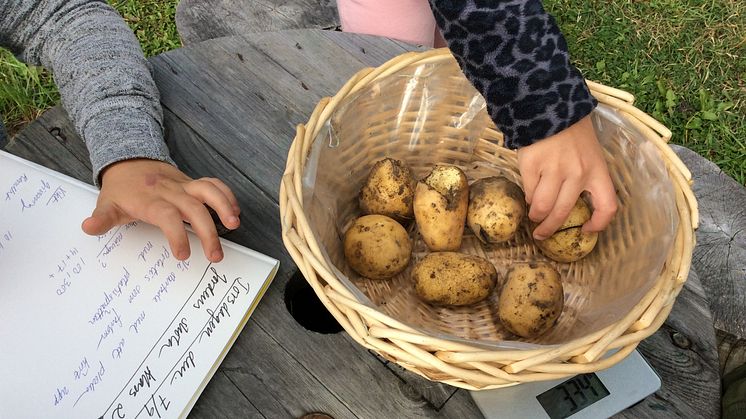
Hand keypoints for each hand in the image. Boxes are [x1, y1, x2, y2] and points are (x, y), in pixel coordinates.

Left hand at [81, 159, 240, 261]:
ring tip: (234, 225)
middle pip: (194, 208)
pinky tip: (234, 212)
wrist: (129, 160)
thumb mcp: (106, 204)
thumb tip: (88, 227)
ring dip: (224, 206)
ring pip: (208, 191)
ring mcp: (184, 185)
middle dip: (208, 232)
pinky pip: (213, 185)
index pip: (167, 216)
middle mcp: (170, 191)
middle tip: (215, 256)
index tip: (183, 255)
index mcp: (149, 200)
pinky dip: (226, 195)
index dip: (177, 235)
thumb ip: (101, 218)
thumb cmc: (120, 189)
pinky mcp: (192, 183)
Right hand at [516, 115, 617, 239]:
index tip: (586, 230)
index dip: (599, 224)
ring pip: (542, 207)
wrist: (548, 105)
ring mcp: (553, 170)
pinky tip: (529, 195)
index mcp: (597, 170)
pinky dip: (528, 197)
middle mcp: (577, 173)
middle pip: (564, 212)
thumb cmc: (571, 130)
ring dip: (536, 215)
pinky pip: (529, 191)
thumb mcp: (590, 152)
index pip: (607, 206)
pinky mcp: (531, 166)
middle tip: (542, 234)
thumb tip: (570, 203)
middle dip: (550, 228)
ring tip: (533, 215)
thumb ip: (585, 176)